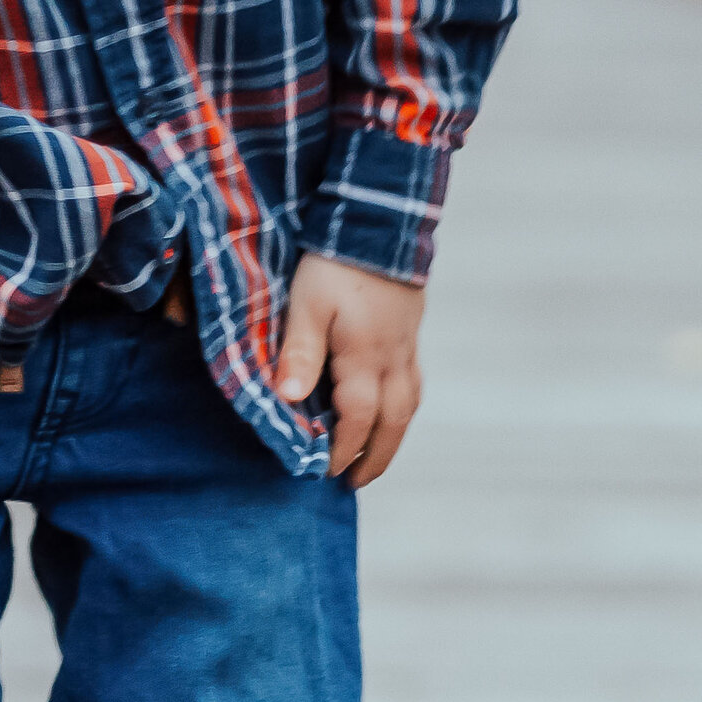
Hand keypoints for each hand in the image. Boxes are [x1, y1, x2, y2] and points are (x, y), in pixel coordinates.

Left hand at [274, 252, 423, 488]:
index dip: (343, 450)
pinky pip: (414, 382)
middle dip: (376, 457)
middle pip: (394, 423)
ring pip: (409, 404)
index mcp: (365, 358)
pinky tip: (390, 407)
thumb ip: (299, 352)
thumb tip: (287, 400)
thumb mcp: (306, 304)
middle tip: (357, 482)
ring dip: (393, 435)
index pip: (358, 421)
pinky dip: (403, 406)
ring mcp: (407, 345)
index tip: (326, 472)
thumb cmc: (334, 262)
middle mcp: (393, 359)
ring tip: (375, 454)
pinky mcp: (412, 330)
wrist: (380, 220)